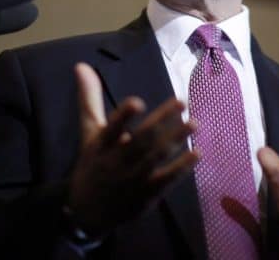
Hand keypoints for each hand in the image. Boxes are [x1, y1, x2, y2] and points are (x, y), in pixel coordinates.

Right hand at [67, 62, 198, 234]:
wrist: (86, 212)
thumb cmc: (92, 163)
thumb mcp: (89, 131)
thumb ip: (89, 98)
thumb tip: (81, 65)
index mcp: (101, 144)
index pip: (112, 128)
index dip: (124, 116)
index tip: (138, 102)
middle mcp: (116, 161)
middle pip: (141, 140)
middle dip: (161, 121)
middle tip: (182, 101)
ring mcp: (132, 180)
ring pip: (156, 158)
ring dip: (176, 139)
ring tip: (195, 123)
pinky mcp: (146, 195)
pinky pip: (166, 180)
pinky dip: (181, 168)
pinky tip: (197, 153)